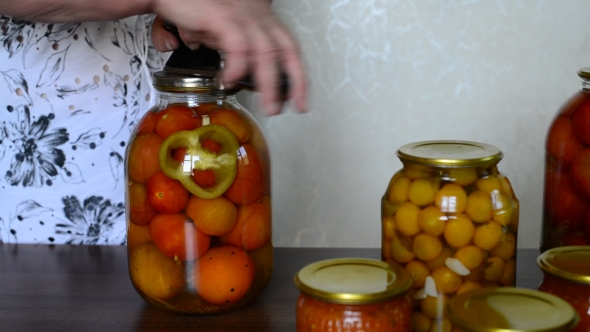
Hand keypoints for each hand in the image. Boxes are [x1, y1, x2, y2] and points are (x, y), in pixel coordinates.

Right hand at [150, 0, 306, 115]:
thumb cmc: (191, 8)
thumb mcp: (220, 33)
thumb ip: (234, 51)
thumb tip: (241, 77)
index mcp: (258, 18)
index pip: (288, 46)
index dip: (297, 74)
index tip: (299, 100)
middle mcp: (254, 14)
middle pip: (284, 50)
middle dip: (293, 82)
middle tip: (290, 108)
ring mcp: (240, 14)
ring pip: (266, 52)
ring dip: (269, 83)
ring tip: (268, 107)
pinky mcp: (221, 16)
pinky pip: (238, 45)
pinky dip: (238, 66)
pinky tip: (229, 81)